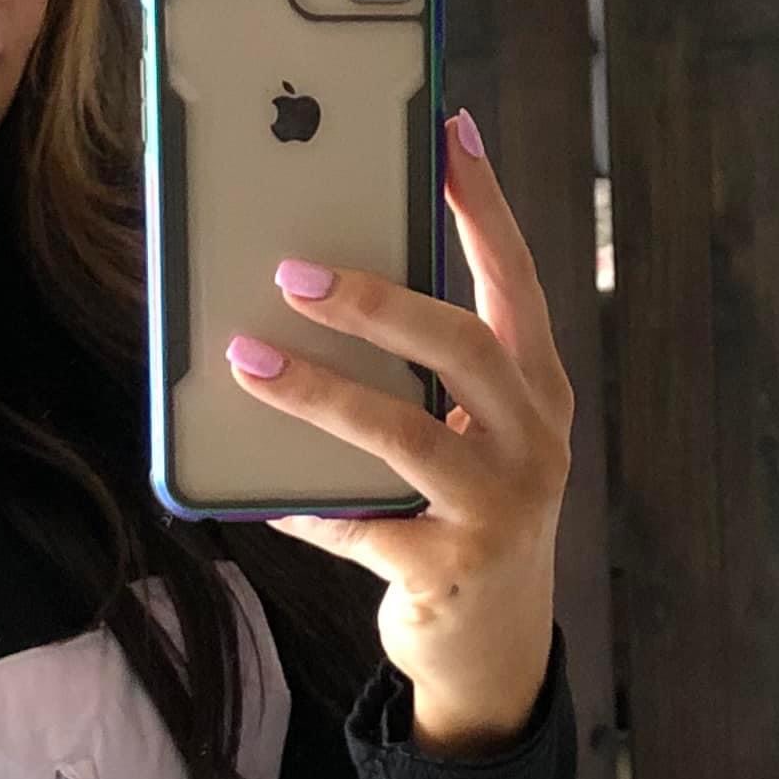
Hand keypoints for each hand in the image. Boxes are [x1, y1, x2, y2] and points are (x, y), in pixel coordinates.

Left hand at [224, 109, 574, 756]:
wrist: (492, 647)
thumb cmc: (462, 506)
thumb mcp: (466, 428)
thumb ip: (422, 366)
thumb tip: (320, 273)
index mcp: (534, 386)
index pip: (516, 275)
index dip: (482, 202)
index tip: (446, 130)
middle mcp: (532, 439)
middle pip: (461, 344)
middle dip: (375, 300)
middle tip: (293, 268)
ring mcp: (498, 508)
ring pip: (403, 434)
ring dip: (316, 392)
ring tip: (244, 357)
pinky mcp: (449, 570)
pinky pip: (359, 523)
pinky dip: (301, 501)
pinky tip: (255, 487)